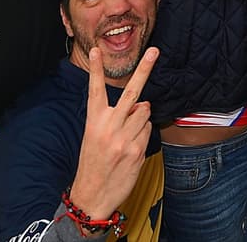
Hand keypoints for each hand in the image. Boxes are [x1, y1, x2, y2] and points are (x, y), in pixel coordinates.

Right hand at [69, 46, 159, 218]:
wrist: (92, 196)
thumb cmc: (94, 163)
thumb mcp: (94, 137)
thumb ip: (114, 118)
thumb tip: (140, 104)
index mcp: (94, 122)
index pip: (95, 90)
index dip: (96, 70)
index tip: (95, 50)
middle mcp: (109, 127)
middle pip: (132, 92)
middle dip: (145, 69)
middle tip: (154, 51)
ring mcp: (124, 138)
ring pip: (144, 112)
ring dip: (141, 117)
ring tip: (127, 133)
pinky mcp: (137, 150)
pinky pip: (148, 130)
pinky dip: (143, 134)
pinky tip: (131, 147)